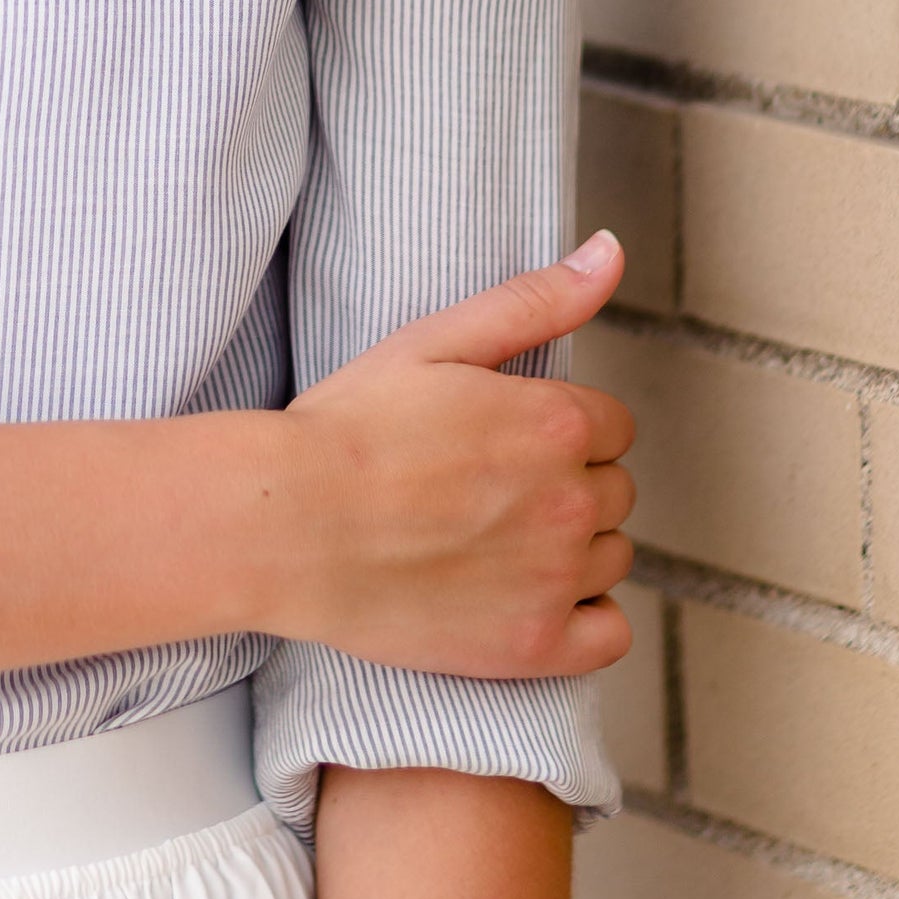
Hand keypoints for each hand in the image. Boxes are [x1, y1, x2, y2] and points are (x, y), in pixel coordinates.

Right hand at [275, 230, 634, 677]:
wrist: (284, 526)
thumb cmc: (347, 429)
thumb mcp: (434, 341)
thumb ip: (534, 300)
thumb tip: (609, 251)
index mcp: (558, 422)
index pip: (612, 427)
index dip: (556, 430)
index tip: (499, 443)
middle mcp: (573, 501)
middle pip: (614, 492)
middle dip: (563, 486)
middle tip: (483, 491)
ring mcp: (557, 579)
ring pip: (611, 557)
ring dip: (571, 549)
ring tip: (490, 542)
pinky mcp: (534, 647)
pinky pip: (609, 634)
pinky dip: (583, 619)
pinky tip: (525, 598)